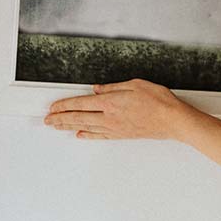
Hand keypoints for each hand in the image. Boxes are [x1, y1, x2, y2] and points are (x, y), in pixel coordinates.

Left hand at [43, 80, 187, 140]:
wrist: (173, 120)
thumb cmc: (159, 101)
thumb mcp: (136, 84)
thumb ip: (113, 86)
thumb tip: (97, 89)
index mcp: (111, 102)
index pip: (80, 104)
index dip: (64, 105)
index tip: (53, 107)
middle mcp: (109, 117)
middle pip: (78, 117)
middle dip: (60, 118)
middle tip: (47, 120)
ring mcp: (115, 128)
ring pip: (86, 127)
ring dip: (69, 127)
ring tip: (57, 126)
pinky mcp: (122, 135)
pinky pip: (100, 136)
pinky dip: (88, 135)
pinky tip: (80, 135)